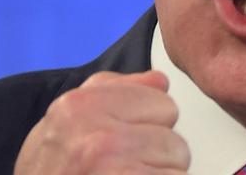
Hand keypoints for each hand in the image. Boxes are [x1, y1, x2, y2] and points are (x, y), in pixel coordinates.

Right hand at [14, 70, 189, 173]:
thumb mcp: (66, 126)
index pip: (161, 99)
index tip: (119, 145)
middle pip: (172, 129)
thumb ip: (114, 93)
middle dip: (155, 151)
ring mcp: (113, 166)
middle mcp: (96, 135)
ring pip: (178, 160)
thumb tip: (158, 80)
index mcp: (79, 107)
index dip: (147, 125)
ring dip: (159, 173)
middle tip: (122, 169)